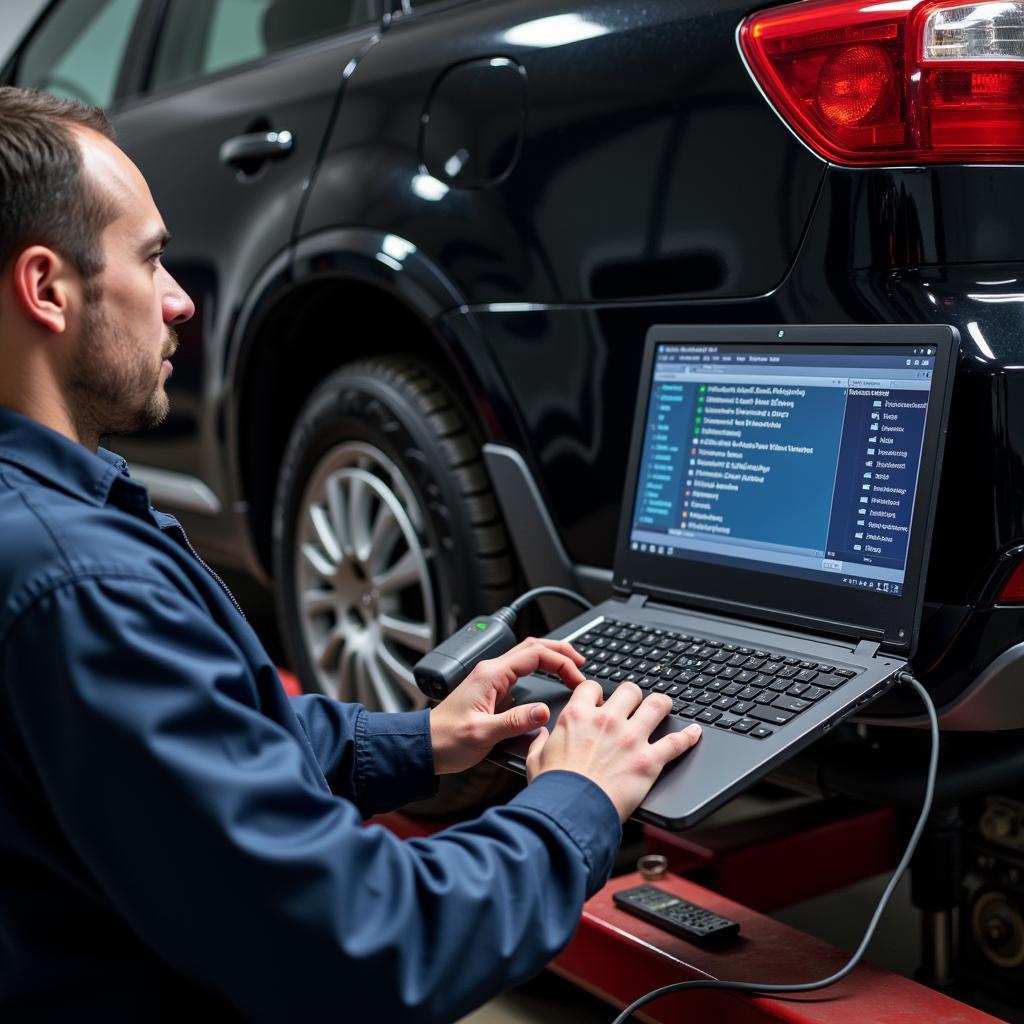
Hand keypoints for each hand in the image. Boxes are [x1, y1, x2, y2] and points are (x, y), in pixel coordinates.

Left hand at [429, 637, 585, 774]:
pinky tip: (549, 681)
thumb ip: (515, 722)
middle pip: (532, 647)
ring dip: (551, 658)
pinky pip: (521, 671)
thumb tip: (544, 712)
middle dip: (560, 651)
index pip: (535, 654)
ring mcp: (491, 679)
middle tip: (582, 663)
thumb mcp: (483, 734)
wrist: (425, 747)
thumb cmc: (447, 740)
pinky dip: (540, 670)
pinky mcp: (491, 691)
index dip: (561, 662)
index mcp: (491, 675)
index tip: (578, 678)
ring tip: (571, 668)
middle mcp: (491, 672)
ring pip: (527, 657)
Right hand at [526, 681, 701, 821]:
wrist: (570, 812)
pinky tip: (695, 732)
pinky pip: (676, 742)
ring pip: (657, 705)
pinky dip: (688, 737)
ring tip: (665, 706)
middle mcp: (607, 720)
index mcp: (578, 716)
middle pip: (630, 690)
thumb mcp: (536, 759)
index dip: (597, 693)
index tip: (600, 702)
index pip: (592, 688)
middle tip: (635, 703)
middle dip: (633, 695)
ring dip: (662, 705)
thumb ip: (540, 742)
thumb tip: (541, 734)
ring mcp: (631, 738)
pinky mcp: (649, 761)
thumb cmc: (553, 789)